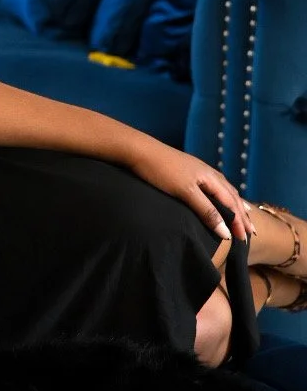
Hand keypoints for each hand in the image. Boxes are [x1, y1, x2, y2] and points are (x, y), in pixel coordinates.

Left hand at [124, 140, 252, 242]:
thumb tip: (227, 232)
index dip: (239, 222)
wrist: (139, 150)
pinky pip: (214, 185)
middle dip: (242, 215)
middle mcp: (209, 173)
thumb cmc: (161, 171)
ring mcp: (199, 170)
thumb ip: (206, 211)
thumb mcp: (185, 193)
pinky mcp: (188, 170)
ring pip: (224, 189)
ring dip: (235, 204)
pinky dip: (222, 195)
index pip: (231, 204)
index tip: (245, 240)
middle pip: (231, 196)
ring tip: (244, 214)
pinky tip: (219, 196)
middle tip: (251, 233)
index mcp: (211, 178)